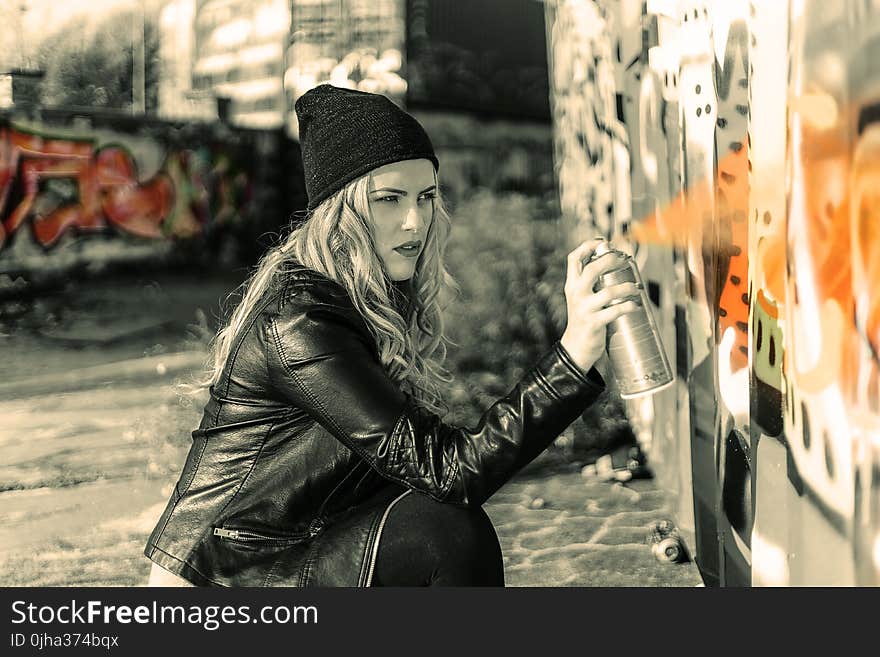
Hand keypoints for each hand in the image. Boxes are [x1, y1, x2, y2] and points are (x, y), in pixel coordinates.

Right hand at [559, 239, 641, 373]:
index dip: (588, 246)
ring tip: (637, 288)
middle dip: (611, 260)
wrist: (576, 347)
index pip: (574, 258)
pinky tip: (636, 305)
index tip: (604, 242)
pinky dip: (629, 306)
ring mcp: (584, 309)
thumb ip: (589, 282)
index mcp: (571, 285)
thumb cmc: (583, 318)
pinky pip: (616, 311)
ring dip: (628, 287)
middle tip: (625, 260)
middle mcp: (576, 294)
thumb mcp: (580, 297)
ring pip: (609, 292)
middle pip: (591, 269)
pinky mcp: (594, 323)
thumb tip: (612, 261)